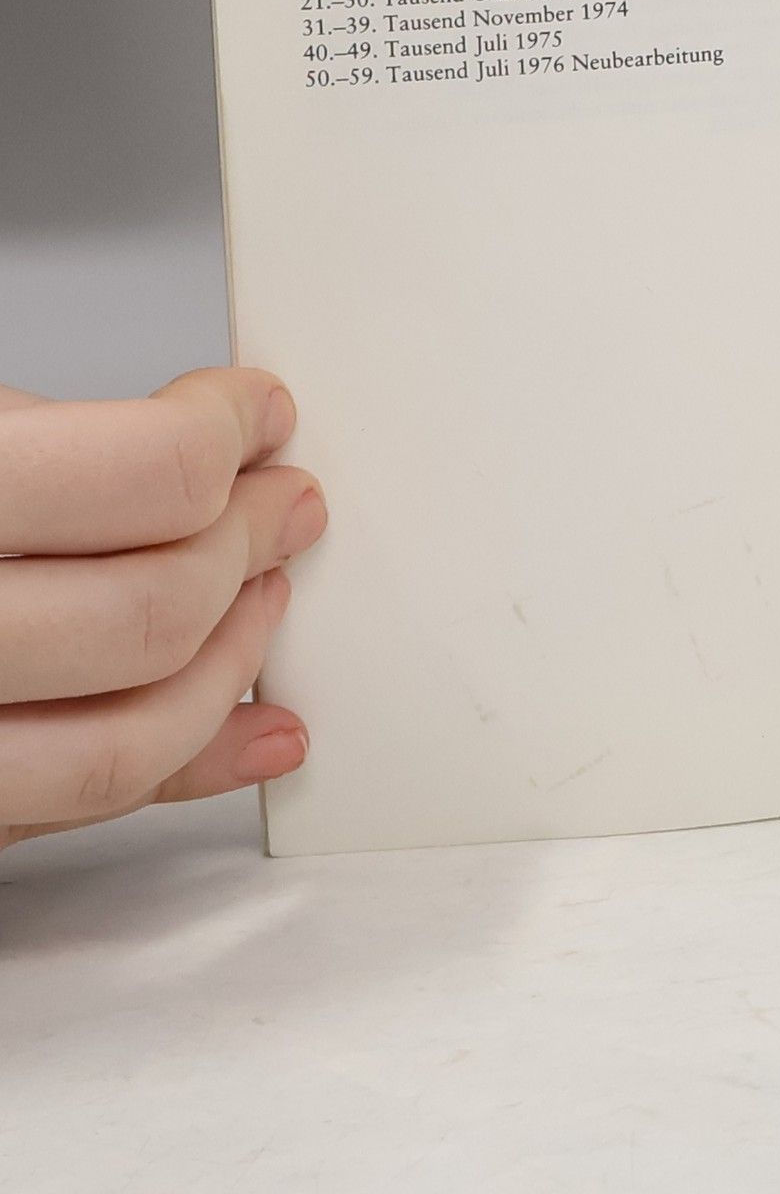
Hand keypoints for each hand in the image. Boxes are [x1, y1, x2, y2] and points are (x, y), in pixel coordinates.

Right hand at [0, 369, 323, 850]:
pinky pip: (74, 807)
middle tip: (282, 499)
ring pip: (128, 736)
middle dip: (250, 540)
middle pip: (153, 605)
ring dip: (234, 659)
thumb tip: (215, 452)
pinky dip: (192, 762)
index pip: (144, 472)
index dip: (228, 430)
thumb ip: (58, 451)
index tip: (260, 412)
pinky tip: (251, 724)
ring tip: (262, 590)